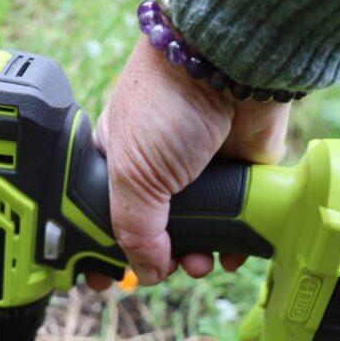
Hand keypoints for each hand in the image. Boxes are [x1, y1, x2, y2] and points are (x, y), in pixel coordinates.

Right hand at [86, 36, 290, 289]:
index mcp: (116, 160)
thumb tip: (146, 272)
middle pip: (154, 230)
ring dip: (199, 255)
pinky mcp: (238, 170)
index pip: (101, 214)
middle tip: (168, 269)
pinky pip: (235, 216)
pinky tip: (231, 250)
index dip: (101, 248)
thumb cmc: (167, 99)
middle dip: (160, 258)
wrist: (229, 62)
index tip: (101, 278)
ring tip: (202, 263)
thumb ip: (134, 230)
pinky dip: (234, 239)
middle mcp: (156, 167)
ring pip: (197, 229)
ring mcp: (199, 170)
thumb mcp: (132, 173)